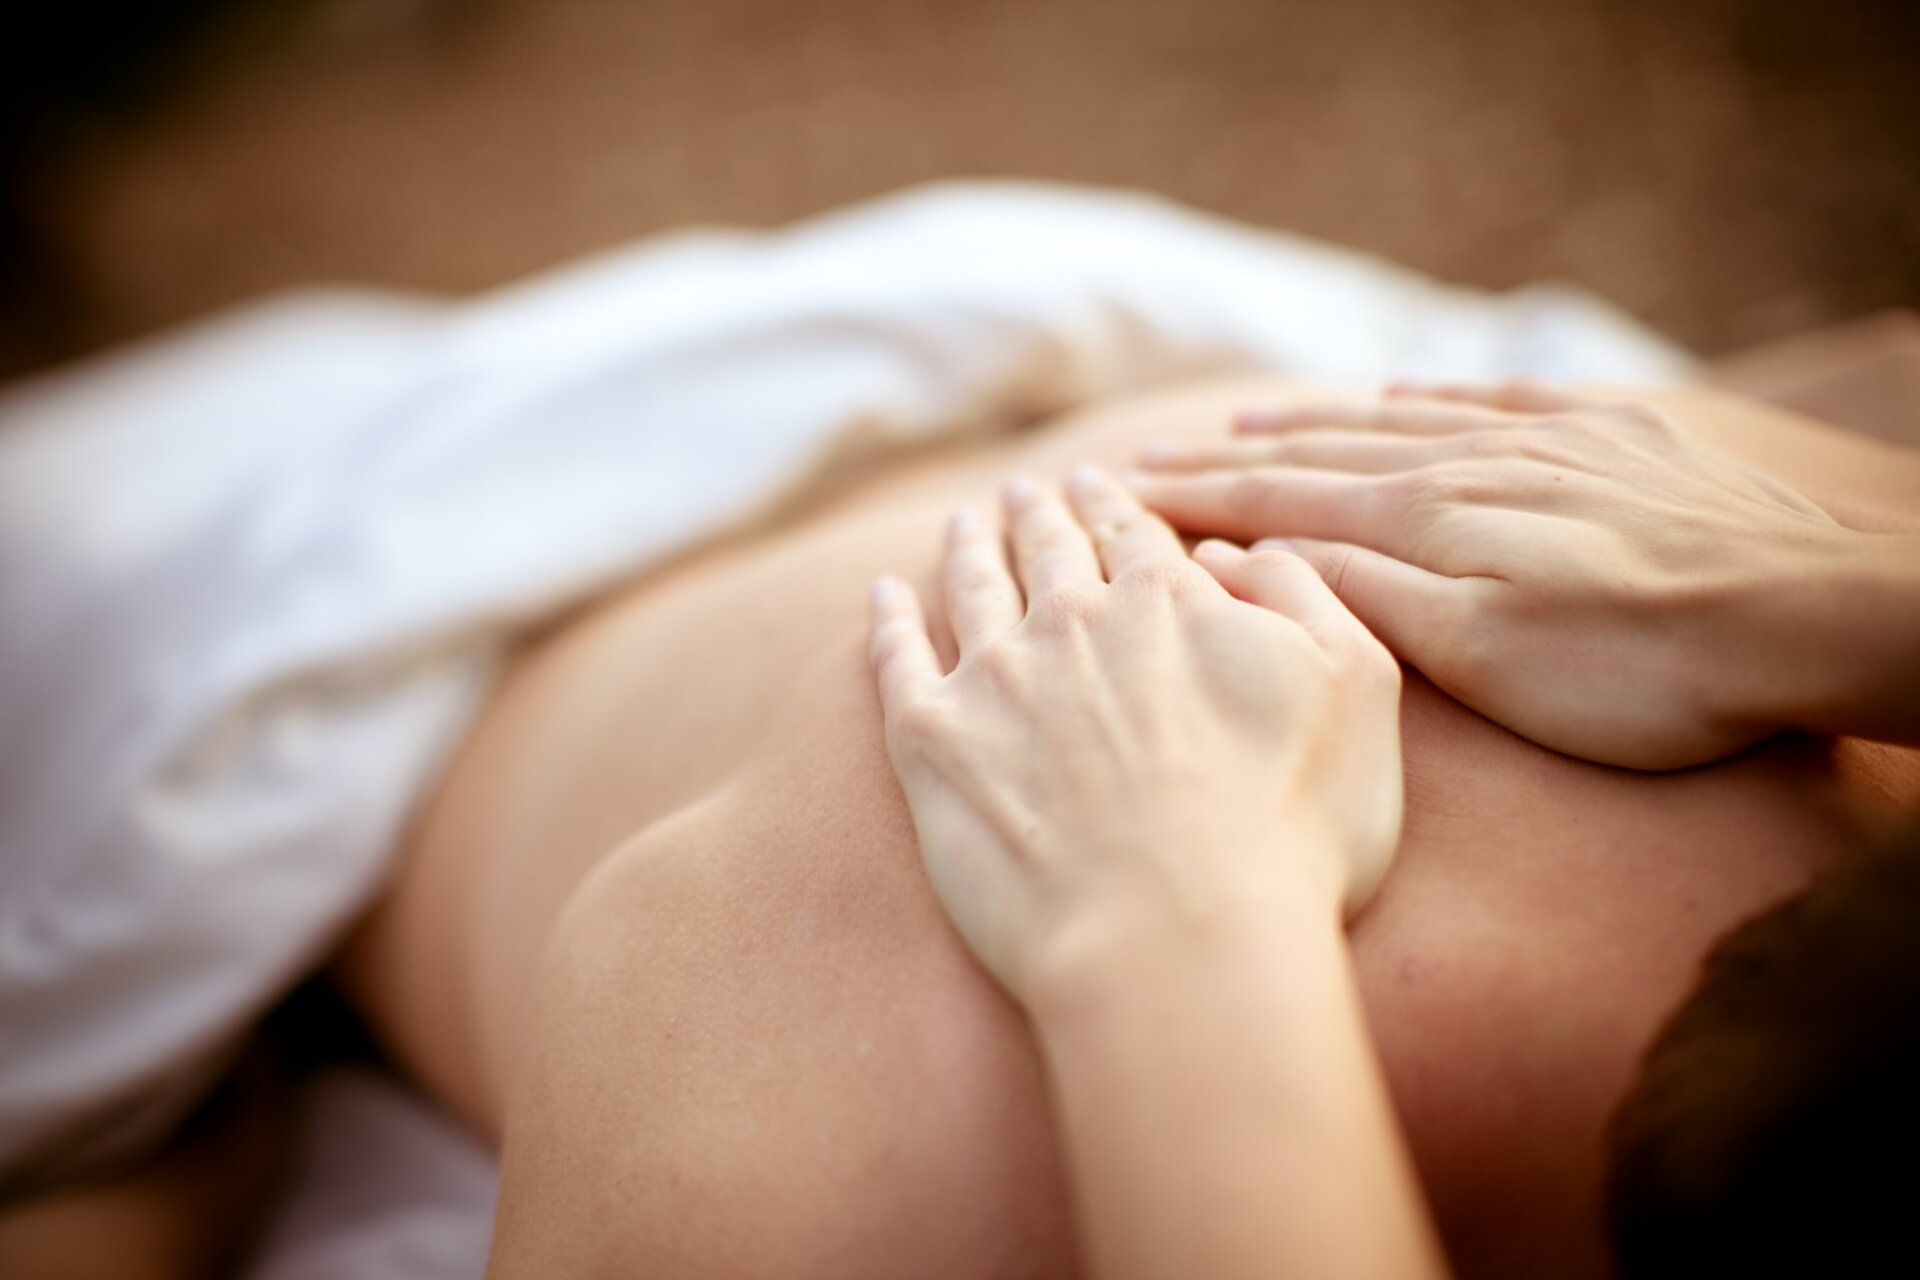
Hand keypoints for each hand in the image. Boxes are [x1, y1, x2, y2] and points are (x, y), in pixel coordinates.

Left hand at [867, 466, 1402, 1002]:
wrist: (1177, 937)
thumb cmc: (1290, 830)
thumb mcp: (1355, 686)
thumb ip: (1300, 593)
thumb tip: (1228, 553)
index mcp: (1170, 599)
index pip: (1132, 532)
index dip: (1113, 503)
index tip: (1096, 481)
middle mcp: (1073, 619)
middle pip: (1048, 548)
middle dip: (1039, 513)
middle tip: (1025, 490)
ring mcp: (993, 675)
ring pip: (973, 585)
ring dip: (970, 547)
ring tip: (967, 522)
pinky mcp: (930, 740)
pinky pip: (896, 655)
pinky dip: (888, 617)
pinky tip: (884, 594)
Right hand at [1127, 380, 1871, 768]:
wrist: (1803, 614)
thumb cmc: (1636, 669)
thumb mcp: (1481, 656)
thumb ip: (1367, 597)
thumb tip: (1267, 552)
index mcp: (1425, 520)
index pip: (1277, 502)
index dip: (1192, 498)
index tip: (1120, 493)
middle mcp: (1467, 462)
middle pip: (1320, 453)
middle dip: (1226, 459)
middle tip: (1149, 457)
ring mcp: (1538, 442)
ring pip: (1391, 420)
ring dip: (1307, 424)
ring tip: (1246, 423)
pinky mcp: (1604, 439)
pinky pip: (1479, 401)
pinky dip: (1414, 400)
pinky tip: (1393, 393)